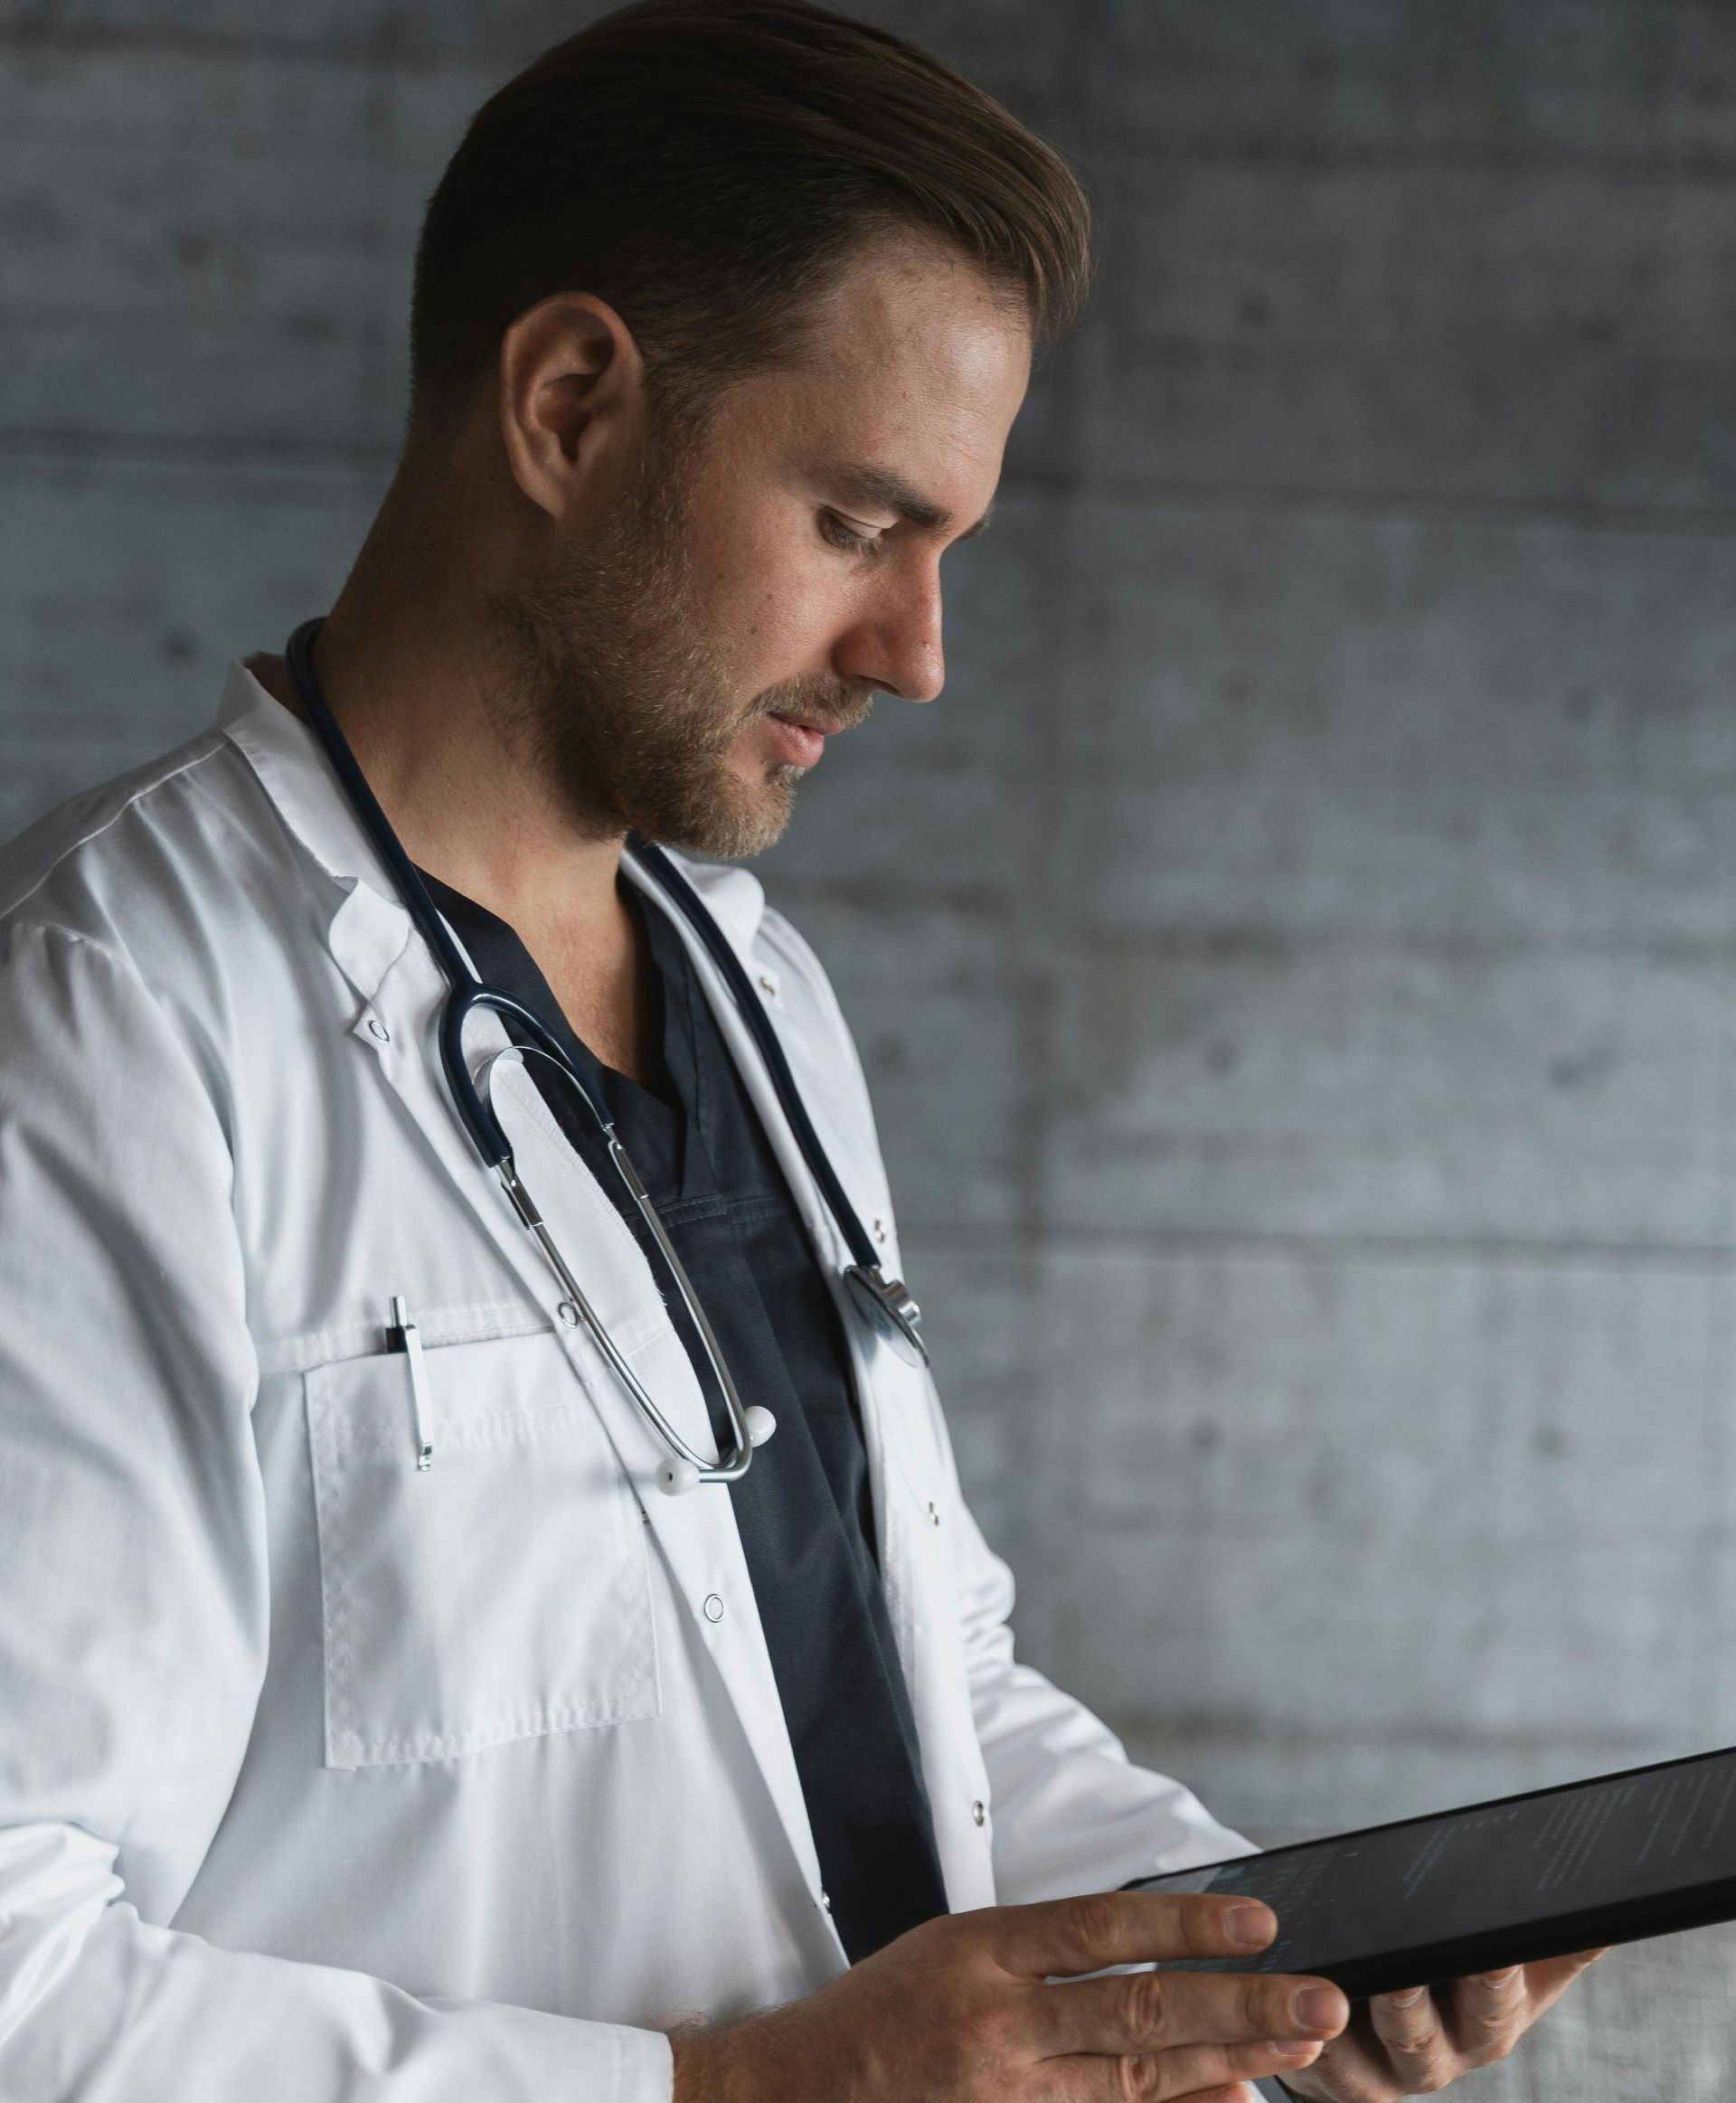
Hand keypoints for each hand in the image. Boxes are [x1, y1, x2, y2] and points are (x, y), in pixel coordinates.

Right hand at [671, 1890, 1348, 2102]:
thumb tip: (1166, 1965)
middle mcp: (996, 2024)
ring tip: (1297, 2047)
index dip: (1184, 1925)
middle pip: (1136, 2011)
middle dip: (1237, 2005)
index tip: (1261, 1923)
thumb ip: (1054, 1957)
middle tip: (1318, 2001)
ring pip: (1134, 2078)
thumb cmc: (885, 2011)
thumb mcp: (956, 1947)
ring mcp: (1003, 2094)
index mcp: (979, 1950)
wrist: (796, 2093)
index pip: (1099, 1929)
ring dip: (1225, 2060)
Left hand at [1278, 1951, 1603, 2098]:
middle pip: (1425, 2038)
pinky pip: (1311, 2068)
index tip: (1487, 1952)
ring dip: (1345, 2027)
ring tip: (1333, 1991)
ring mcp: (1383, 2075)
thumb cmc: (1456, 1981)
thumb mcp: (1515, 1967)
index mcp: (1488, 2023)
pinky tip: (1280, 2012)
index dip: (1492, 1981)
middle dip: (1413, 2008)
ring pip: (1356, 2060)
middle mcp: (1439, 2057)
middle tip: (1398, 1975)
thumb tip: (1605, 1911)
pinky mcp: (1333, 2083)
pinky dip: (1297, 2043)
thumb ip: (1554, 1941)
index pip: (1496, 2004)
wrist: (1394, 2029)